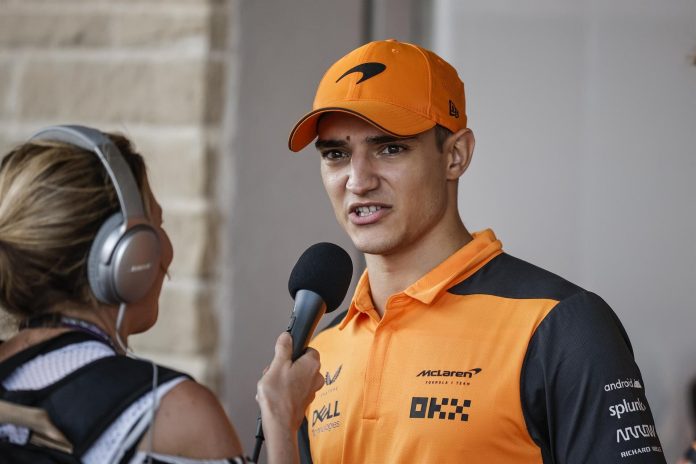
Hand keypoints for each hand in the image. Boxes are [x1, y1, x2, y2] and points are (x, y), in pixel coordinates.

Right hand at [256, 332, 323, 463]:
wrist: (279, 424)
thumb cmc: (278, 397)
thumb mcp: (277, 365)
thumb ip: (283, 348)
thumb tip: (287, 336)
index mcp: (312, 364)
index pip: (308, 348)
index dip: (293, 350)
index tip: (283, 353)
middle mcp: (316, 377)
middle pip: (299, 363)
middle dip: (284, 366)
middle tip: (273, 372)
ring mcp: (311, 390)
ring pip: (295, 376)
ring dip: (281, 378)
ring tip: (271, 386)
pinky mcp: (304, 400)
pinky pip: (293, 389)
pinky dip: (283, 390)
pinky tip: (273, 395)